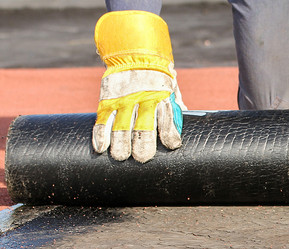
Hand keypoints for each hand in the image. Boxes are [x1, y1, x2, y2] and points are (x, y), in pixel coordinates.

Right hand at [92, 11, 185, 162]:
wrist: (134, 51)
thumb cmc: (158, 76)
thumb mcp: (172, 86)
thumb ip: (177, 103)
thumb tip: (188, 117)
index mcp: (161, 96)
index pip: (168, 119)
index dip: (169, 134)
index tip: (172, 146)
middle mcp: (142, 99)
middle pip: (143, 127)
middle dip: (143, 146)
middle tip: (141, 158)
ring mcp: (123, 99)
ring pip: (120, 126)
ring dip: (120, 144)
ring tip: (121, 157)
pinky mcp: (107, 98)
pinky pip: (102, 119)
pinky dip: (100, 134)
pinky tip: (101, 148)